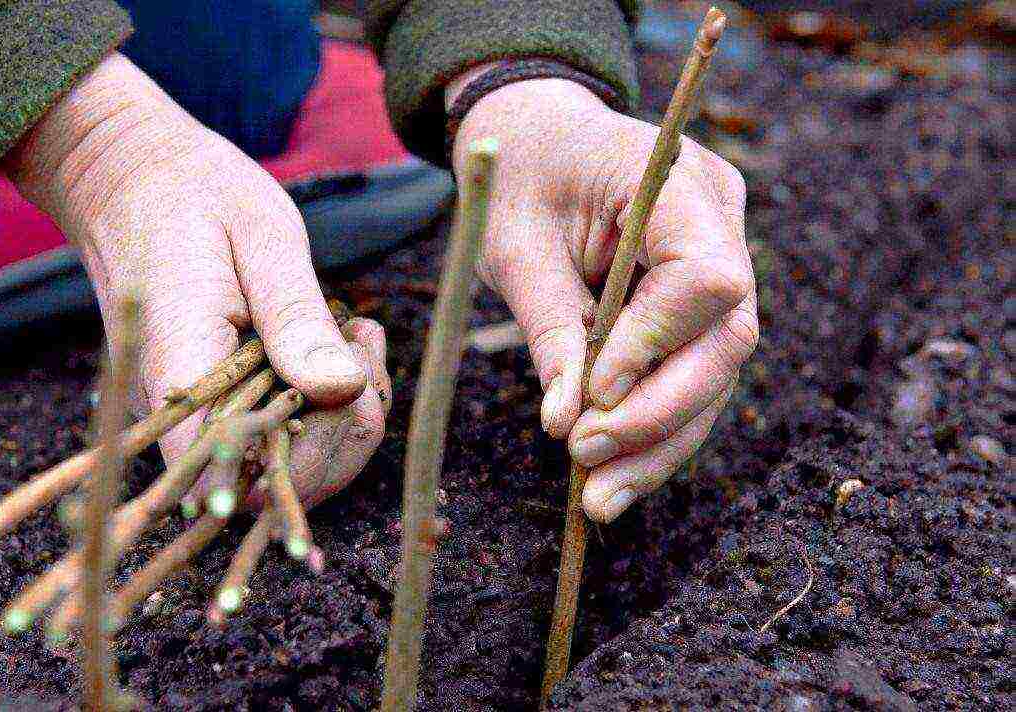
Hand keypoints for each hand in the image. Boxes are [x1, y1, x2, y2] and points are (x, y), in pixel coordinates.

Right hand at [7, 53, 390, 508]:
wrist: (129, 175)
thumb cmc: (195, 193)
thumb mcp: (261, 237)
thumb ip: (296, 319)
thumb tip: (343, 390)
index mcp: (182, 369)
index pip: (238, 475)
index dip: (313, 459)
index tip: (357, 382)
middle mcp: (179, 409)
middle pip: (271, 485)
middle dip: (347, 432)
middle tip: (366, 343)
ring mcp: (195, 410)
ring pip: (281, 465)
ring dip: (343, 415)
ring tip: (359, 336)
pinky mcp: (214, 399)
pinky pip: (274, 430)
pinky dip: (325, 401)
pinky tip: (344, 341)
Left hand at [449, 73, 756, 522]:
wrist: (542, 140)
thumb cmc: (520, 178)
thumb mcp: (514, 245)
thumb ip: (549, 327)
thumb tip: (565, 423)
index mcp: (677, 182)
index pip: (704, 276)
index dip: (656, 344)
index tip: (593, 394)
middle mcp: (720, 222)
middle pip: (726, 338)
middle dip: (660, 412)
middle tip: (588, 463)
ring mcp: (723, 260)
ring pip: (716, 372)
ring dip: (659, 443)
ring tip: (598, 499)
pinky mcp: (704, 301)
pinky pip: (693, 372)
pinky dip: (655, 430)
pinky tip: (614, 480)